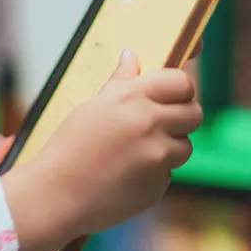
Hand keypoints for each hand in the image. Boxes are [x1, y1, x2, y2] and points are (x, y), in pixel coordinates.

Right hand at [3, 50, 201, 250]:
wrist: (55, 196)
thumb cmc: (68, 148)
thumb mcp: (92, 107)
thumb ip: (121, 82)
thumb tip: (131, 55)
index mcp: (131, 97)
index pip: (182, 82)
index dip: (182, 89)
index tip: (176, 95)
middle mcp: (149, 123)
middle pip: (195, 114)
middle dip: (184, 118)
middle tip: (164, 123)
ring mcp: (157, 155)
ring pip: (185, 146)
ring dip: (171, 148)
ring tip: (138, 152)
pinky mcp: (158, 184)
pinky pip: (168, 173)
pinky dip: (154, 173)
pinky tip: (127, 175)